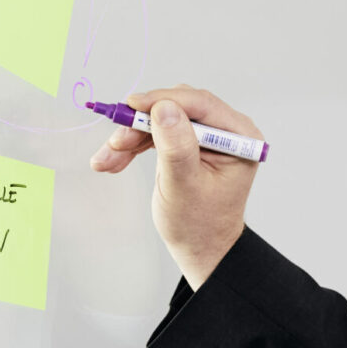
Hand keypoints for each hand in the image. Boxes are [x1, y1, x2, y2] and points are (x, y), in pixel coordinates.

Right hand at [89, 85, 262, 288]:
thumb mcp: (185, 187)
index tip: (131, 105)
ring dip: (131, 136)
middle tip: (115, 142)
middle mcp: (226, 130)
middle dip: (142, 123)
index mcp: (240, 137)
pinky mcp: (187, 142)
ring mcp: (205, 135)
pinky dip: (133, 145)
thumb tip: (164, 108)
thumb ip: (176, 147)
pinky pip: (156, 133)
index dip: (164, 100)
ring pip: (161, 119)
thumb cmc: (199, 225)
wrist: (199, 247)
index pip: (201, 104)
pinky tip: (112, 160)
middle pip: (177, 108)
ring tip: (106, 160)